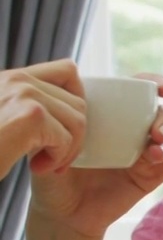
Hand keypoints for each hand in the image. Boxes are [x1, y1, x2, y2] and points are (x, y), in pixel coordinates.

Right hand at [0, 60, 86, 175]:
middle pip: (78, 100)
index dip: (77, 102)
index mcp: (7, 79)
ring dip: (67, 149)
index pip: (68, 71)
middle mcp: (15, 79)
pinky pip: (67, 137)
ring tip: (44, 164)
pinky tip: (37, 168)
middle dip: (73, 134)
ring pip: (78, 120)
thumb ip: (20, 106)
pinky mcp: (30, 116)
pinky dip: (58, 158)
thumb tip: (74, 107)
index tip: (62, 130)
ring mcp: (23, 93)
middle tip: (53, 157)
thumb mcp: (3, 118)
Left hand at [27, 73, 162, 238]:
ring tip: (155, 150)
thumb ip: (54, 124)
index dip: (153, 84)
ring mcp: (141, 155)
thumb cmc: (52, 178)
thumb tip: (62, 104)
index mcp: (108, 118)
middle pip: (158, 113)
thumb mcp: (48, 145)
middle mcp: (129, 133)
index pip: (135, 93)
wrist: (61, 216)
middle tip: (155, 132)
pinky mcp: (148, 177)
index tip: (161, 88)